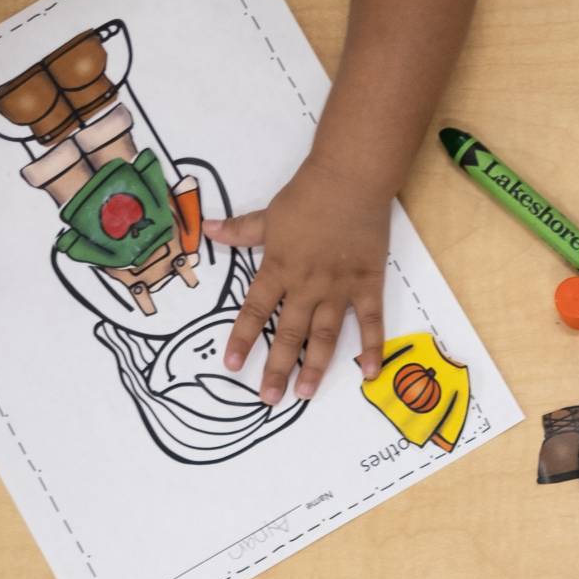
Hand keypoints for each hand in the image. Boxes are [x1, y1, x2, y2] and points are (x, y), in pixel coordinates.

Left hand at [208, 156, 390, 405]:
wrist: (350, 181)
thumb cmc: (308, 195)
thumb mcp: (269, 214)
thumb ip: (241, 231)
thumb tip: (207, 230)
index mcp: (279, 269)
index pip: (254, 311)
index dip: (242, 339)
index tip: (232, 366)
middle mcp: (306, 286)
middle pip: (288, 334)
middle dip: (277, 368)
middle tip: (269, 398)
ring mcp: (339, 289)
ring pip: (324, 336)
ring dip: (315, 367)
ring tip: (305, 394)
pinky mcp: (368, 285)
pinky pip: (369, 322)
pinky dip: (371, 348)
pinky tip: (370, 373)